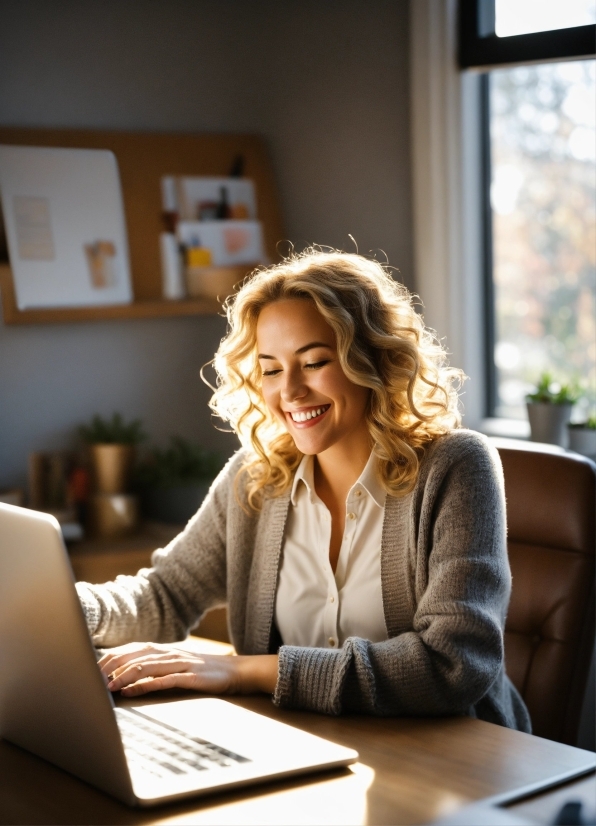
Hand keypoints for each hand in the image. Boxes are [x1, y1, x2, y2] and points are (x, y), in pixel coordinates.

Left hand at [97, 643, 277, 697]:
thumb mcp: (173, 665)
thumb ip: (151, 667)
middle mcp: (168, 653)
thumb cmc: (200, 670)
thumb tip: (122, 675)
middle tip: (90, 678)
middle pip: (133, 655)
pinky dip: (146, 685)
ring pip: (146, 665)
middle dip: (110, 666)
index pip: (128, 649)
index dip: (108, 658)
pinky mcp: (191, 676)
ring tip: (107, 686)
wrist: (235, 671)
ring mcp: (180, 663)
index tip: (88, 670)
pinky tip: (132, 691)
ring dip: (125, 675)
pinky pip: (165, 680)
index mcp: (162, 649)